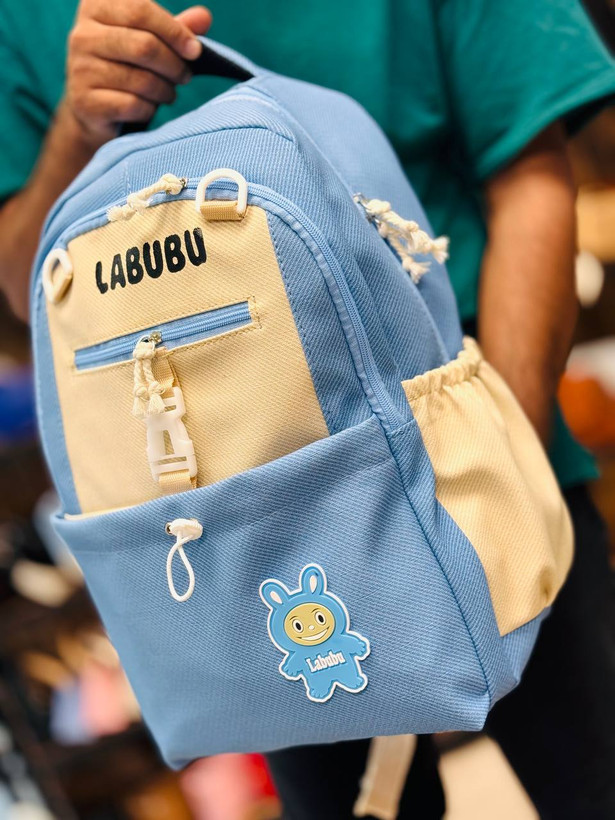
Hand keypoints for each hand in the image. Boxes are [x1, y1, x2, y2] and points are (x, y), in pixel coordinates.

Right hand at [65, 0, 210, 145]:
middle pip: (144, 46)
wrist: (92, 109)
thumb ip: (175, 28)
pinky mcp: (85, 102)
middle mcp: (81, 34)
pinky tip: (148, 107)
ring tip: (169, 92)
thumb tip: (204, 17)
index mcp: (95, 6)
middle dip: (173, 65)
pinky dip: (149, 109)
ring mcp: (80, 69)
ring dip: (165, 90)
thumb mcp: (150, 40)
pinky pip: (132, 105)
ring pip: (141, 80)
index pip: (141, 10)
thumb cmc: (126, 66)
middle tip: (185, 76)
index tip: (195, 50)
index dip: (174, 31)